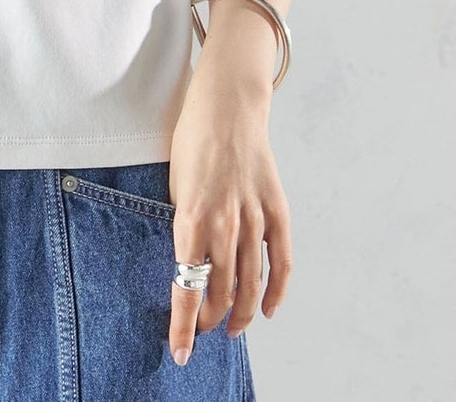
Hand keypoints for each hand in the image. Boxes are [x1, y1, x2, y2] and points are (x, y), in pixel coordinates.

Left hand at [165, 51, 291, 365]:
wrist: (227, 104)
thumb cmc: (192, 140)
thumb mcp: (175, 185)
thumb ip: (185, 226)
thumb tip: (190, 263)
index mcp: (190, 218)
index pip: (187, 287)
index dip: (183, 325)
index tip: (179, 351)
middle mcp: (224, 224)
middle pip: (219, 292)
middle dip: (209, 320)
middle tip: (201, 331)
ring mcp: (253, 217)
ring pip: (249, 283)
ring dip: (239, 312)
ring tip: (230, 328)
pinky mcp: (276, 209)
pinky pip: (280, 260)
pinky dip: (275, 289)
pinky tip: (267, 308)